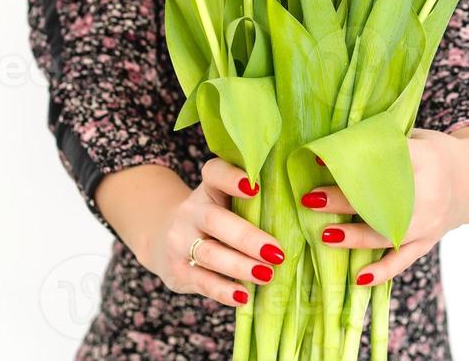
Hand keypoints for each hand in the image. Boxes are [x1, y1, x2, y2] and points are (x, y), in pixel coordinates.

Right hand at [136, 157, 287, 308]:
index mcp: (208, 188)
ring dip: (240, 266)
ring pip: (209, 253)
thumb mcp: (226, 202)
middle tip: (277, 252)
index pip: (214, 173)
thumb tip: (305, 214)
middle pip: (215, 220)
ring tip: (267, 275)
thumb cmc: (215, 218)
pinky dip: (224, 290)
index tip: (254, 187)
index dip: (232, 177)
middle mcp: (191, 211)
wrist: (163, 237)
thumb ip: (254, 203)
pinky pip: (202, 281)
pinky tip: (243, 296)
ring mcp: (180, 241)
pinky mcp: (177, 270)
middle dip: (247, 238)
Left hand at [299, 128, 468, 284]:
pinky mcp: (428, 241)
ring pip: (389, 233)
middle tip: (312, 198)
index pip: (384, 158)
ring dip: (355, 236)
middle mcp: (431, 192)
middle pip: (383, 200)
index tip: (319, 157)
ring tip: (326, 235)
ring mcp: (431, 221)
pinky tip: (359, 278)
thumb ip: (383, 142)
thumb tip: (334, 145)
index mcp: (426, 156)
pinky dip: (381, 271)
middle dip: (344, 201)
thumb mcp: (414, 135)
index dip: (352, 159)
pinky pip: (403, 260)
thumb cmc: (432, 153)